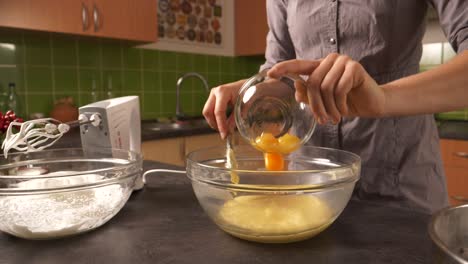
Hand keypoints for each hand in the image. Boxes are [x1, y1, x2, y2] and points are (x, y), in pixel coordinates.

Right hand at [202, 79, 245, 138]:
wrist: (248, 84)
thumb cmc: (247, 93)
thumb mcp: (243, 107)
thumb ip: (235, 119)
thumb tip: (228, 131)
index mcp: (223, 92)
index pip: (218, 111)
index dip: (221, 124)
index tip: (224, 134)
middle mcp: (215, 92)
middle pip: (208, 112)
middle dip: (214, 124)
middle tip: (223, 132)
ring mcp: (213, 95)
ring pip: (207, 112)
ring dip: (214, 122)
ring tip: (224, 129)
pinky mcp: (214, 98)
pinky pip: (210, 111)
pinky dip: (215, 118)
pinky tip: (223, 123)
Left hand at [268, 53, 384, 123]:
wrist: (371, 103)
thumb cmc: (345, 102)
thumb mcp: (323, 101)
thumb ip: (308, 95)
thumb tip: (296, 88)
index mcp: (319, 66)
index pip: (298, 64)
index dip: (284, 68)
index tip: (270, 74)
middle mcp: (330, 60)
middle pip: (312, 83)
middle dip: (315, 106)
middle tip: (322, 121)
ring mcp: (343, 61)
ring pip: (325, 87)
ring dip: (329, 108)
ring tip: (334, 118)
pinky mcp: (355, 68)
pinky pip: (340, 89)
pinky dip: (340, 104)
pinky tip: (344, 111)